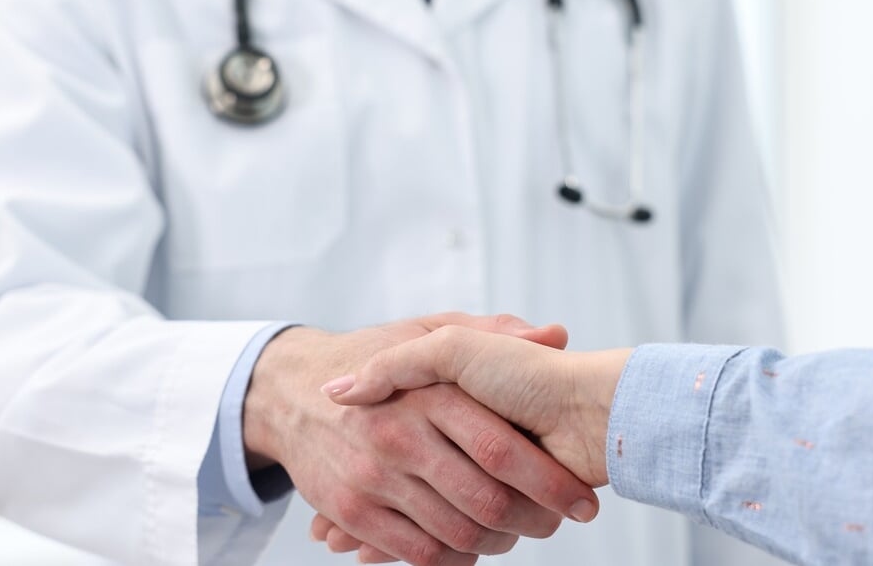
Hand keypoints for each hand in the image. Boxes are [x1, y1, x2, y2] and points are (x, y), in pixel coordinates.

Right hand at [242, 313, 600, 565]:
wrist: (291, 389)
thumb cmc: (375, 356)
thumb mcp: (430, 331)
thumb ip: (493, 330)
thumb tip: (555, 334)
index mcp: (430, 392)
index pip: (501, 449)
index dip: (549, 482)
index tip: (582, 499)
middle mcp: (400, 434)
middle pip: (486, 500)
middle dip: (534, 522)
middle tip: (556, 524)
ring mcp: (372, 475)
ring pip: (455, 534)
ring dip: (498, 544)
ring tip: (518, 535)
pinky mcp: (351, 509)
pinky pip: (415, 552)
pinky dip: (452, 560)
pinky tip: (470, 548)